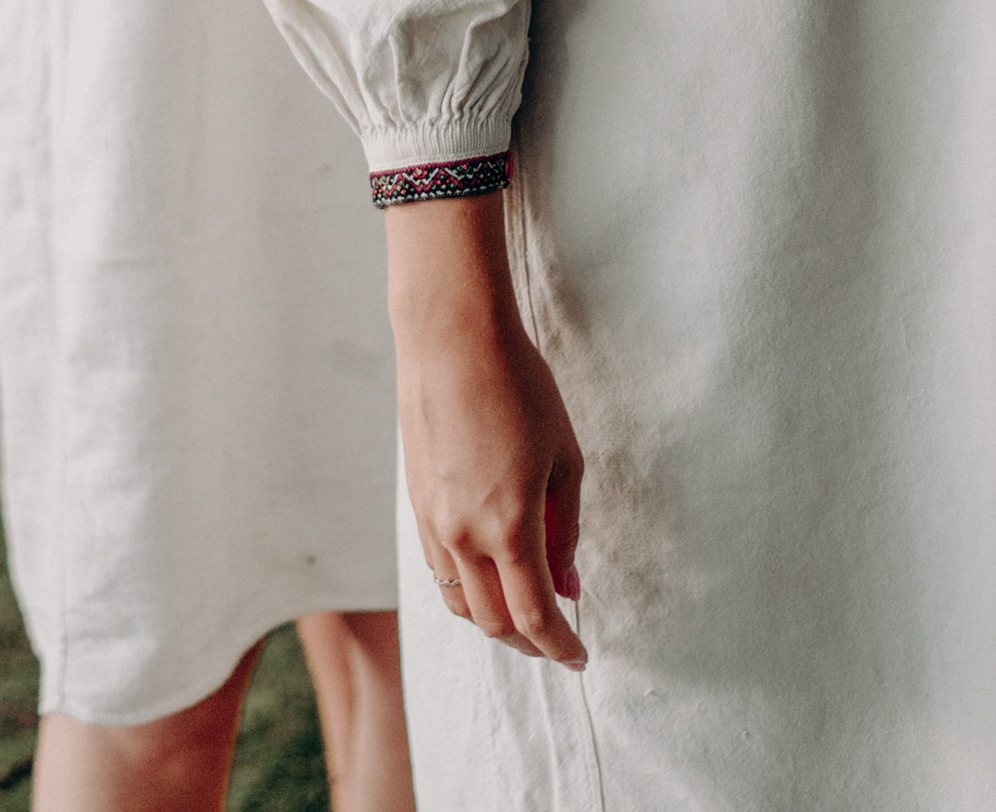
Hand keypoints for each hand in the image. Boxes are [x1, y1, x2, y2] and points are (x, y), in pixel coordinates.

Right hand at [388, 196, 586, 666]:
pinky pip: (440, 570)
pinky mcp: (416, 503)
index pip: (534, 615)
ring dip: (495, 620)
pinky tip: (490, 571)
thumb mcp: (563, 455)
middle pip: (494, 622)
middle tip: (556, 639)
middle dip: (529, 641)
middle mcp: (464, 536)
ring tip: (525, 610)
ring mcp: (433, 522)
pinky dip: (468, 588)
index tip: (580, 657)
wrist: (451, 338)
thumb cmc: (519, 386)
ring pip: (461, 603)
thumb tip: (568, 581)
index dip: (559, 645)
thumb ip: (565, 526)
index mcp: (509, 527)